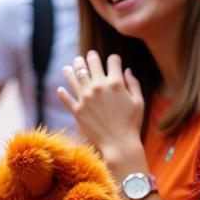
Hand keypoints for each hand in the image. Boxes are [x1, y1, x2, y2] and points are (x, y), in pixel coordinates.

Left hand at [58, 52, 145, 170]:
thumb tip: (127, 70)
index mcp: (115, 83)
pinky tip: (61, 89)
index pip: (113, 61)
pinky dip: (62, 92)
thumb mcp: (138, 102)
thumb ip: (133, 84)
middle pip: (91, 63)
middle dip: (91, 57)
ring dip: (71, 69)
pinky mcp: (77, 110)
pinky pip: (66, 97)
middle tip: (89, 56)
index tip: (113, 61)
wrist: (118, 144)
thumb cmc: (132, 124)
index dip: (114, 59)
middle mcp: (98, 87)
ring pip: (74, 76)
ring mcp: (85, 97)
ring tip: (70, 66)